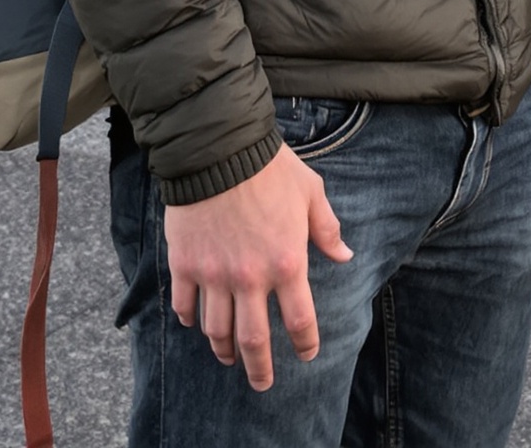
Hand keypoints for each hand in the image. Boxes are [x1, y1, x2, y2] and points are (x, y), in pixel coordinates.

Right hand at [165, 143, 352, 390]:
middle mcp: (251, 279)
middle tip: (262, 383)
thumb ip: (326, 228)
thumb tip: (345, 255)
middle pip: (254, 342)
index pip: (300, 322)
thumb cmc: (269, 167)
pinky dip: (190, 320)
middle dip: (259, 370)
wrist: (218, 147)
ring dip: (224, 350)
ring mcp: (215, 275)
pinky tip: (196, 323)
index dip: (305, 344)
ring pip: (217, 331)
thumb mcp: (310, 192)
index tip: (306, 353)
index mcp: (287, 263)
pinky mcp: (186, 265)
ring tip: (229, 357)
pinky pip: (186, 306)